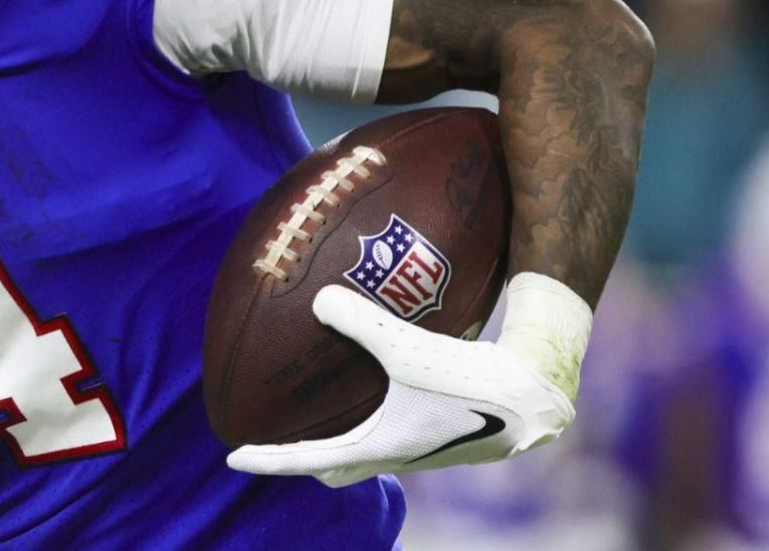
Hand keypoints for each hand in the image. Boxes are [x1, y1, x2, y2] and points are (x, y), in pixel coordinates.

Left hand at [226, 285, 576, 487]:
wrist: (535, 397)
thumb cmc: (470, 381)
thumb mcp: (407, 348)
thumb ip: (360, 322)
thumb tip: (317, 300)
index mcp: (379, 448)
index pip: (308, 460)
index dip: (269, 459)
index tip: (233, 457)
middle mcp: (398, 455)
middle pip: (338, 466)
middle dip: (306, 458)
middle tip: (279, 437)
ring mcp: (423, 447)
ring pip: (369, 451)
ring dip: (344, 439)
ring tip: (326, 411)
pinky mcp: (445, 431)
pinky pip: (396, 430)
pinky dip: (376, 416)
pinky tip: (381, 382)